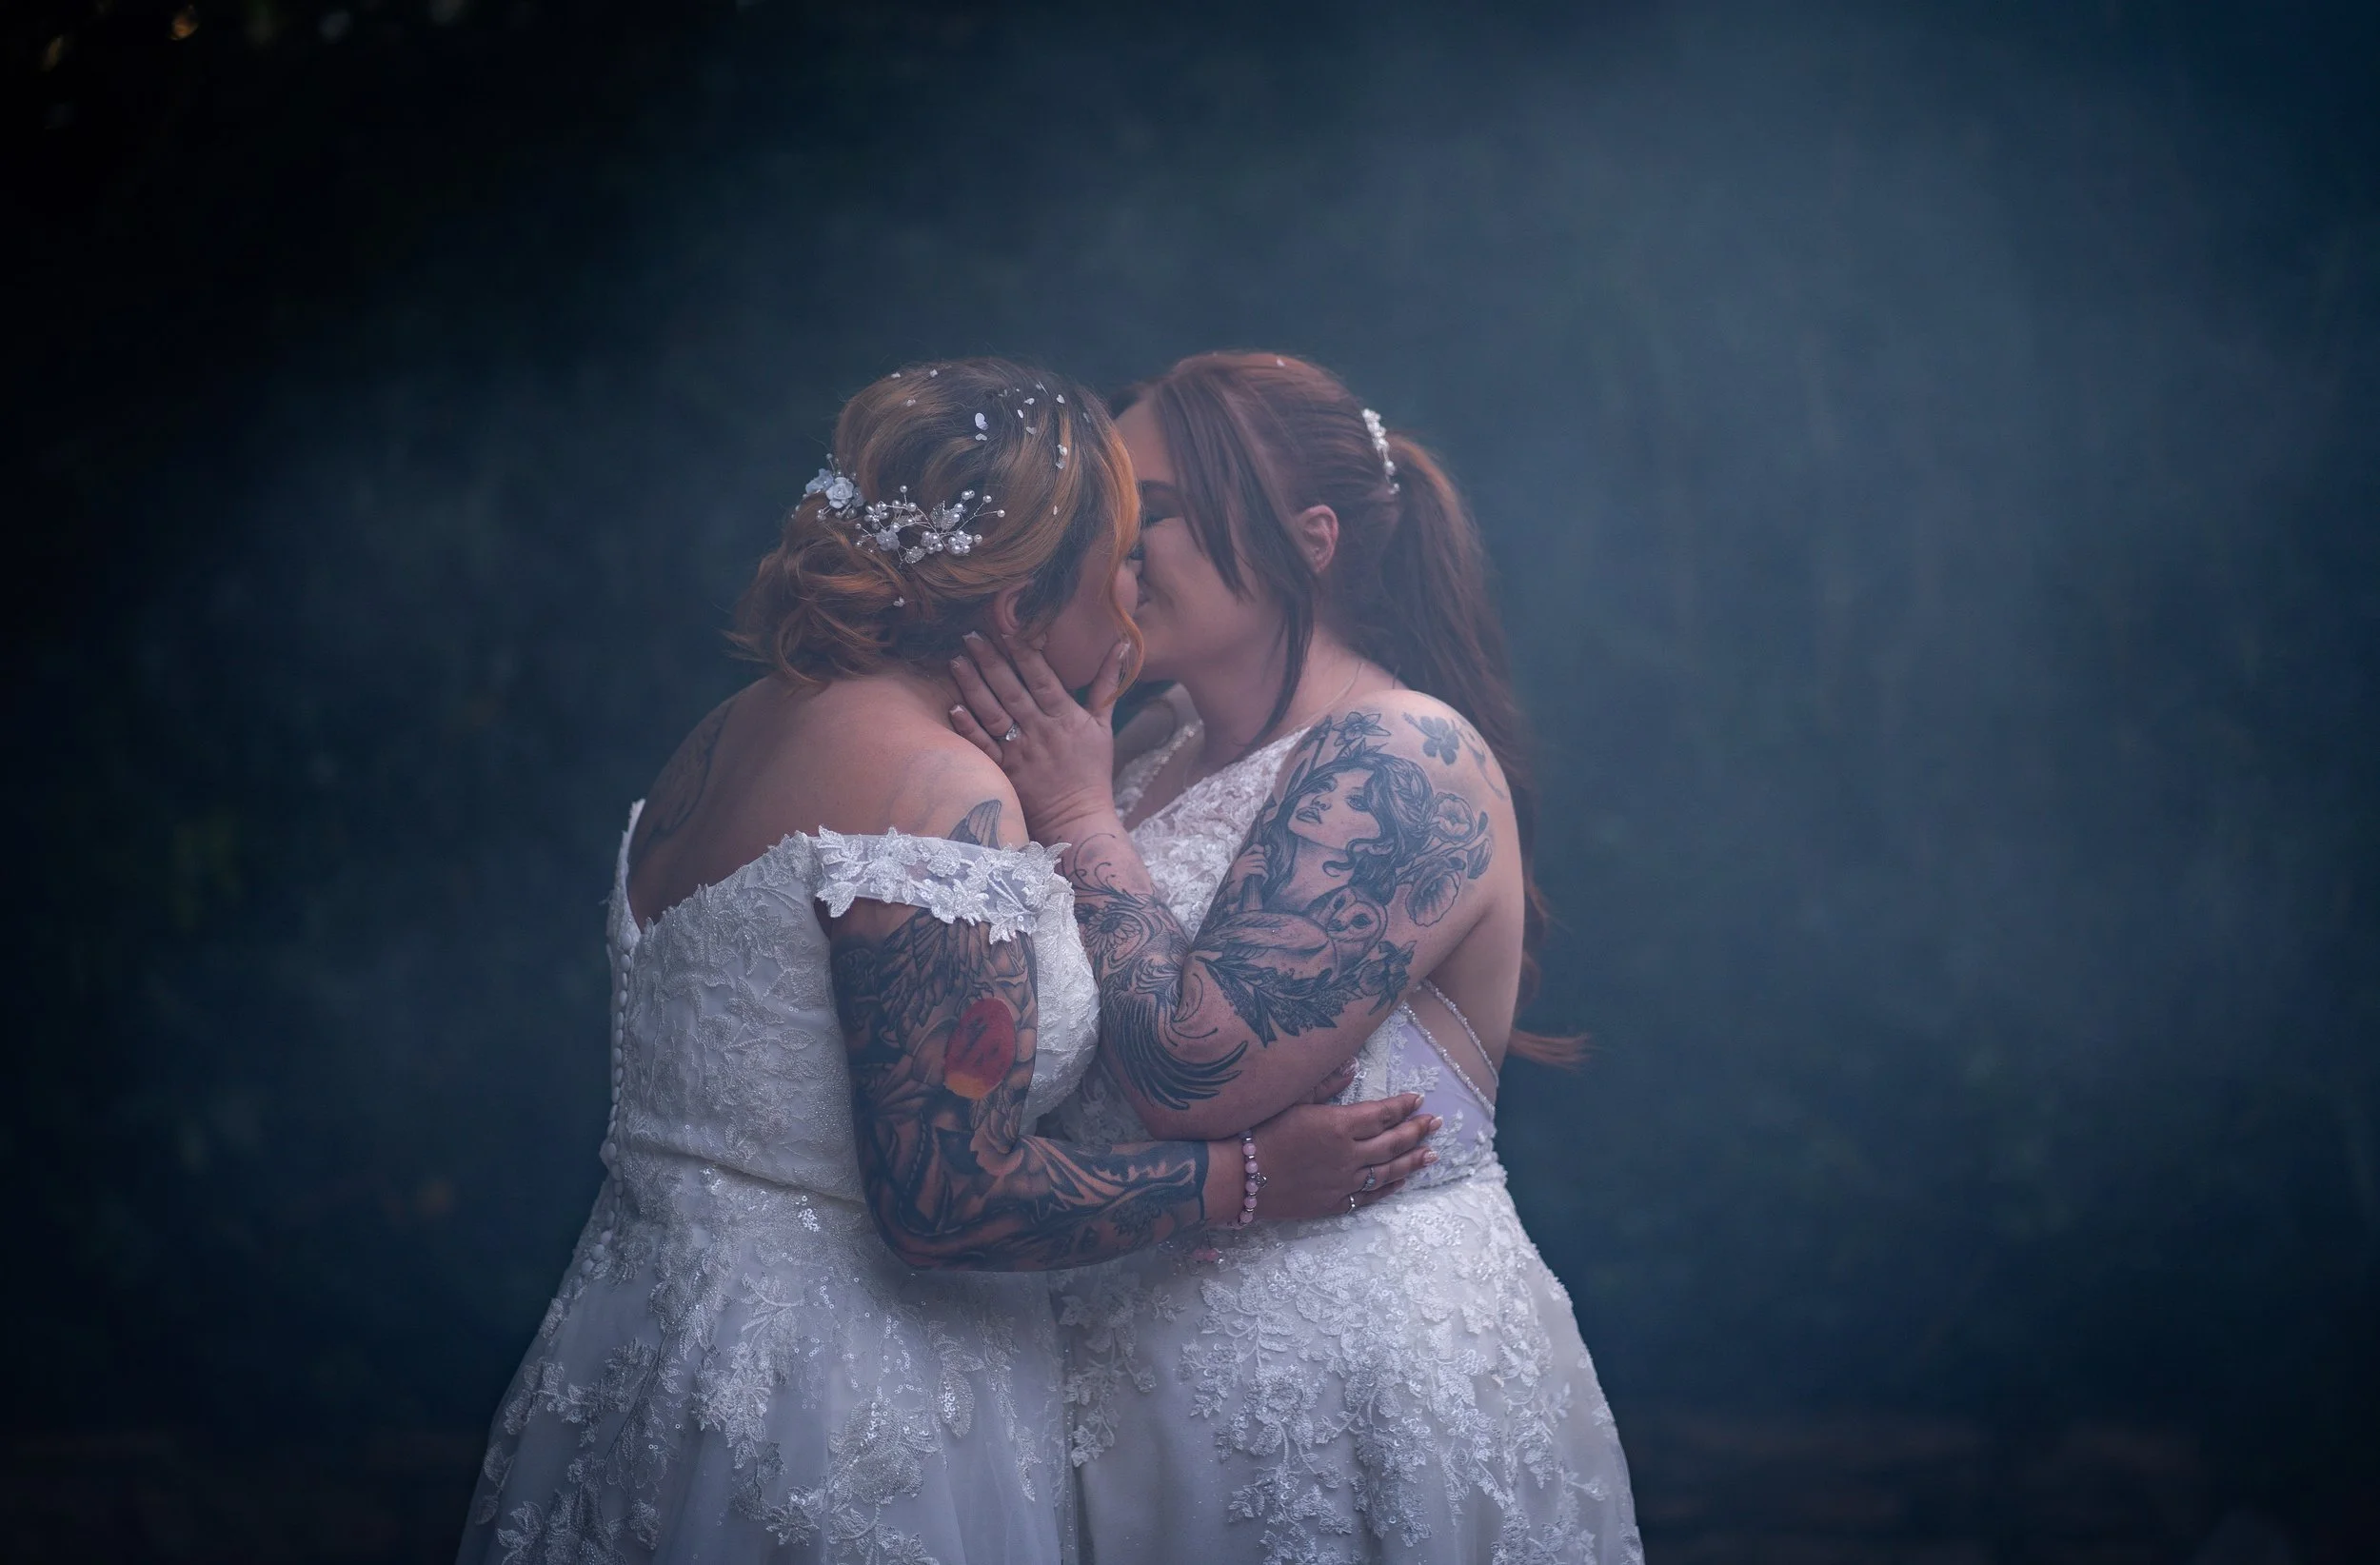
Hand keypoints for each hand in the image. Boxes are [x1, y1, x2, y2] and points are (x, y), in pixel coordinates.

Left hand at [950, 633, 1131, 842]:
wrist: (1078, 819)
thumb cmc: (1092, 771)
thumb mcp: (1104, 726)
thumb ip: (1107, 685)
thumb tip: (1120, 646)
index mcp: (1066, 718)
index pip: (1043, 679)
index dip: (1026, 654)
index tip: (1009, 628)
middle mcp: (1041, 731)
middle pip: (1013, 691)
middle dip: (991, 660)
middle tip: (971, 634)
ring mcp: (1021, 752)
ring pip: (994, 713)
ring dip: (974, 686)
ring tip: (956, 660)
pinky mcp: (1005, 771)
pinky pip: (984, 746)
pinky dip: (969, 728)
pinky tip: (954, 707)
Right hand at [1234, 1093, 1439, 1222]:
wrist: (1238, 1178)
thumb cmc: (1259, 1131)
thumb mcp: (1292, 1099)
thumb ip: (1325, 1084)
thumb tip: (1353, 1067)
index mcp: (1339, 1125)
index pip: (1382, 1114)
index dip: (1403, 1106)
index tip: (1418, 1099)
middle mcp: (1349, 1155)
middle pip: (1393, 1142)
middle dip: (1417, 1131)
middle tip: (1436, 1123)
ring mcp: (1343, 1182)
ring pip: (1388, 1172)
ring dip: (1412, 1161)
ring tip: (1431, 1154)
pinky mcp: (1334, 1203)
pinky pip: (1369, 1196)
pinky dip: (1389, 1188)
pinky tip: (1401, 1182)